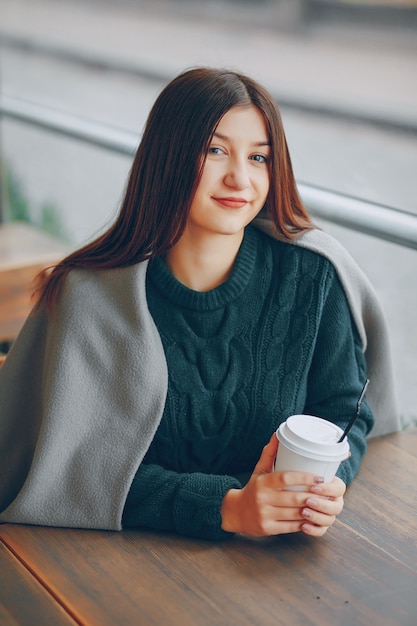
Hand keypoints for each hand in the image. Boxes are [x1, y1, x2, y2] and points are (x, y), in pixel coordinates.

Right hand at [221, 433, 344, 536]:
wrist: (235, 512)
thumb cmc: (253, 489)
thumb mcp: (259, 470)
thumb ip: (269, 453)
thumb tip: (277, 434)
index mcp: (262, 482)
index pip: (285, 478)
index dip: (304, 478)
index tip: (320, 478)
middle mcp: (262, 498)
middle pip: (293, 498)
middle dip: (312, 496)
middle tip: (326, 493)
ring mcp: (264, 515)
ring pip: (294, 513)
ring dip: (311, 510)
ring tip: (323, 505)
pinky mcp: (267, 529)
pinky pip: (290, 527)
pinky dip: (303, 523)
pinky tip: (312, 518)